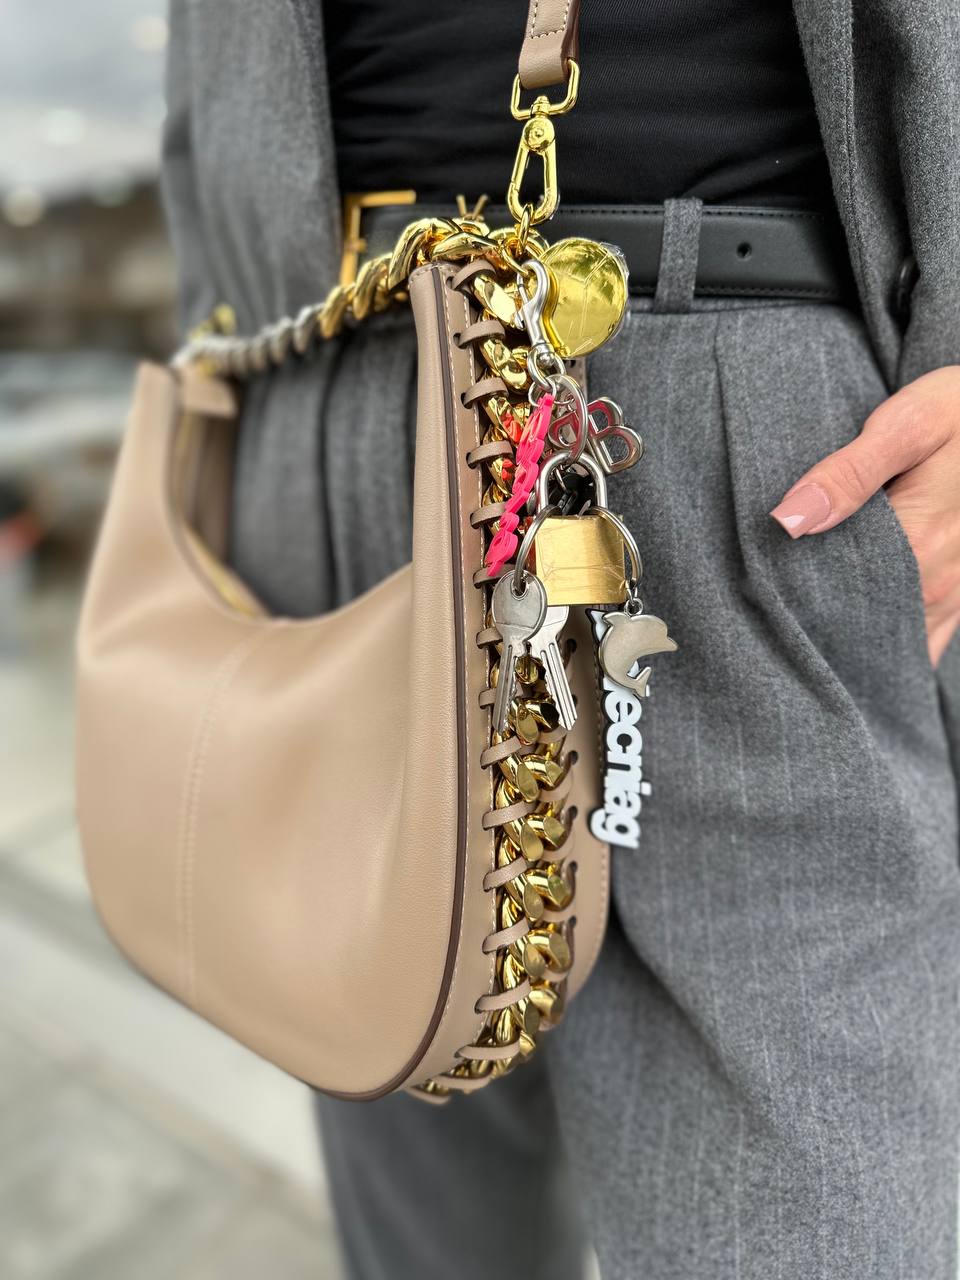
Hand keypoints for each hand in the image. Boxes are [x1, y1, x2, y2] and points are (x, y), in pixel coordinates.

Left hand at [770, 365, 959, 665]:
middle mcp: (939, 585)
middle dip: (816, 621)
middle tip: (769, 605)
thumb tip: (789, 520)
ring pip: (888, 634)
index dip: (792, 598)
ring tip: (803, 616)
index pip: (835, 598)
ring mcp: (955, 595)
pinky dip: (883, 633)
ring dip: (849, 630)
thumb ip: (849, 473)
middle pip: (859, 621)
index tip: (756, 589)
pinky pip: (918, 634)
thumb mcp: (909, 425)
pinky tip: (849, 621)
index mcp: (919, 546)